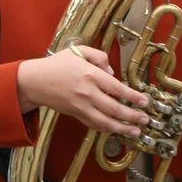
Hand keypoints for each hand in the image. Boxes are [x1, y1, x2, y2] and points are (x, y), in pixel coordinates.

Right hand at [17, 46, 149, 137]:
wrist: (35, 81)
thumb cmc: (58, 64)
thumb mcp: (79, 50)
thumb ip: (99, 56)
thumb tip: (113, 73)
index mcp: (90, 75)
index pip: (116, 88)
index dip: (133, 96)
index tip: (145, 101)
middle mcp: (86, 93)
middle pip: (114, 108)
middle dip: (132, 116)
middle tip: (146, 119)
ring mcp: (80, 106)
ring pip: (104, 122)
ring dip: (122, 128)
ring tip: (136, 131)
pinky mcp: (75, 115)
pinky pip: (94, 124)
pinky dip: (106, 129)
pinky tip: (117, 130)